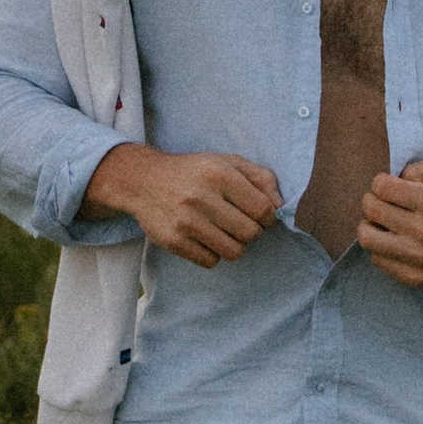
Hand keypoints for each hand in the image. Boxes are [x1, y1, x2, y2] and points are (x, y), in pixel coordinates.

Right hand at [83, 143, 282, 266]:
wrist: (142, 180)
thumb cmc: (192, 172)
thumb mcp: (226, 162)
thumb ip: (260, 177)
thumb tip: (280, 206)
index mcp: (219, 174)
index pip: (263, 210)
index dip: (268, 217)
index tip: (261, 216)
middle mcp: (202, 197)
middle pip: (250, 233)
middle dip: (251, 231)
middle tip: (239, 224)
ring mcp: (186, 222)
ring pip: (233, 251)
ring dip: (233, 245)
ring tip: (223, 232)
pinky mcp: (173, 241)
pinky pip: (210, 262)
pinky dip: (213, 254)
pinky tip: (204, 238)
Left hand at [357, 158, 422, 291]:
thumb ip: (418, 167)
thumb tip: (394, 181)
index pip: (382, 188)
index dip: (380, 182)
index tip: (389, 186)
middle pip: (371, 210)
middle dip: (372, 200)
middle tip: (382, 201)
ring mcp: (419, 258)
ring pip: (367, 238)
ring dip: (370, 225)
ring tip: (382, 222)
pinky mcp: (416, 277)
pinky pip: (378, 260)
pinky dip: (381, 248)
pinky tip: (394, 241)